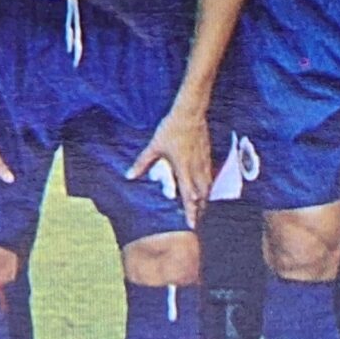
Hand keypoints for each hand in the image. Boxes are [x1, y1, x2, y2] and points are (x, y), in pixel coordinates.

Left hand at [127, 103, 212, 225]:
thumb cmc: (172, 129)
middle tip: (197, 221)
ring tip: (202, 209)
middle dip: (200, 210)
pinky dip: (208, 187)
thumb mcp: (154, 146)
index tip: (191, 225)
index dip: (190, 212)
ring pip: (208, 187)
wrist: (191, 112)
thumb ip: (142, 163)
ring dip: (205, 200)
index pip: (189, 197)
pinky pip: (210, 177)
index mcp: (184, 169)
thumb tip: (129, 176)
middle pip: (202, 196)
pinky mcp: (208, 156)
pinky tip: (206, 189)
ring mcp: (204, 163)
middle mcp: (197, 169)